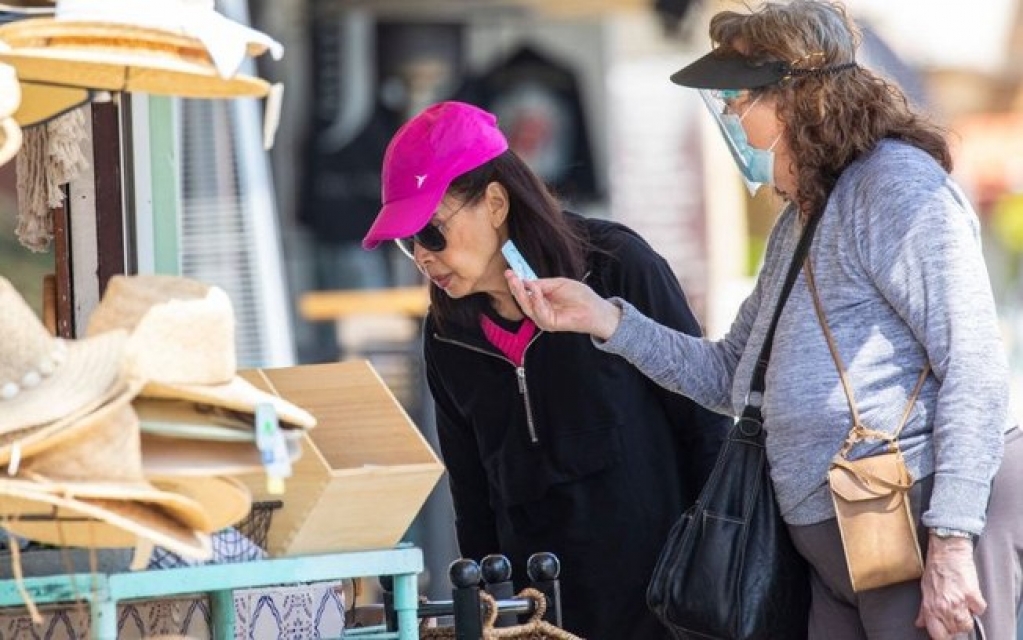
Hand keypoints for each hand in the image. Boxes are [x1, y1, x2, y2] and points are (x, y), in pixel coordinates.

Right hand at [505, 270, 621, 339]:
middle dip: (515, 288)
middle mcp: (541, 310)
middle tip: (509, 276)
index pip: (525, 293)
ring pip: (527, 308)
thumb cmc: (579, 295)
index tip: (509, 272)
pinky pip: (539, 312)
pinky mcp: (550, 324)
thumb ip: (541, 284)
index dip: (516, 283)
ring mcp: (544, 318)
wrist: (594, 307)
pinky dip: (536, 301)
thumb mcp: (557, 284)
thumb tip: (525, 282)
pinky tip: (536, 291)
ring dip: (522, 294)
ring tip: (520, 281)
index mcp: (542, 301)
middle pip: (523, 301)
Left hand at [914, 536, 984, 639]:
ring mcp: (960, 601)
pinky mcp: (973, 594)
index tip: (944, 633)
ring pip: (967, 624)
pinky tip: (970, 597)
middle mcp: (944, 606)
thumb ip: (923, 609)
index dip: (942, 635)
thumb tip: (920, 623)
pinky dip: (976, 605)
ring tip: (962, 607)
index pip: (938, 634)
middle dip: (955, 626)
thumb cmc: (935, 567)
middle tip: (954, 614)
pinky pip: (979, 610)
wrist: (947, 550)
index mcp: (931, 606)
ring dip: (966, 618)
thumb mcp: (924, 588)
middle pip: (955, 631)